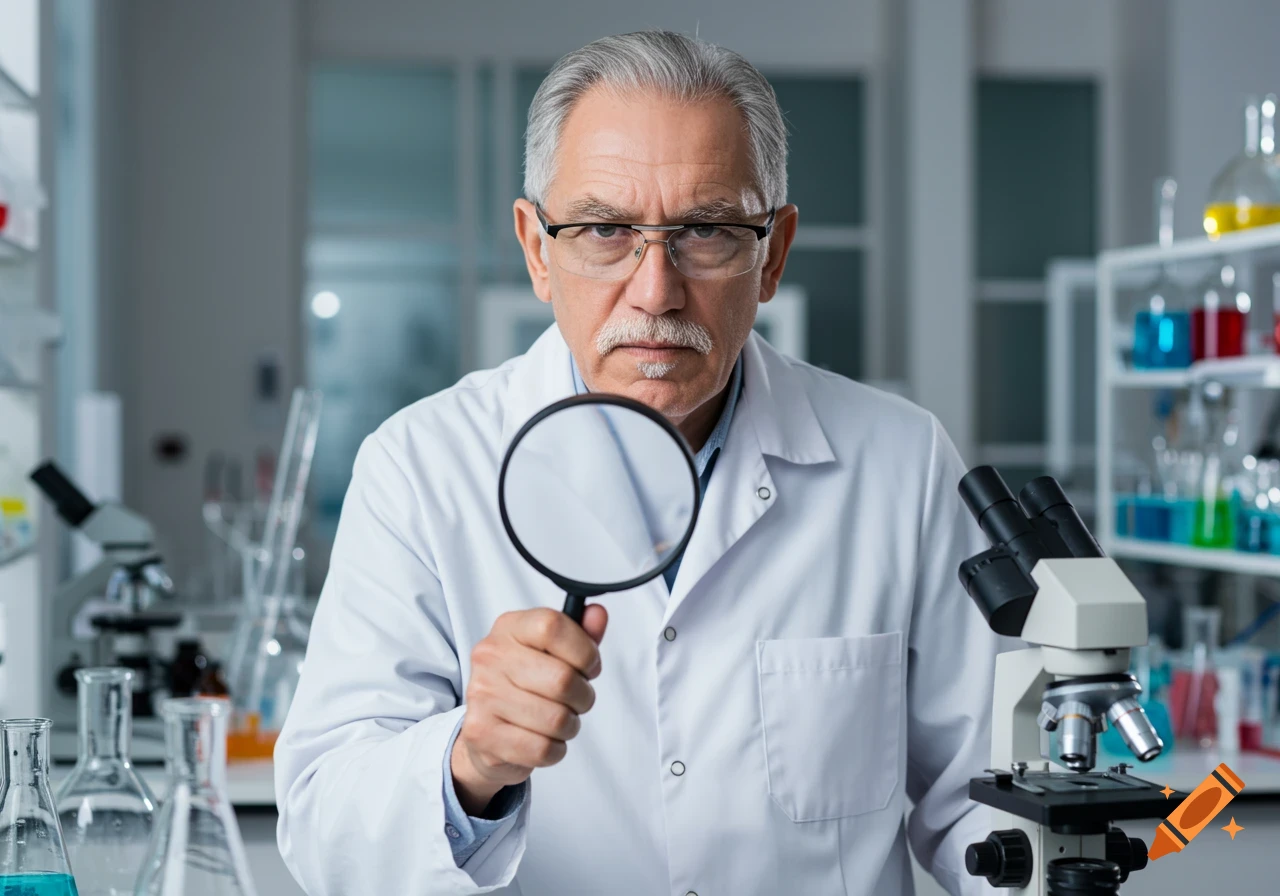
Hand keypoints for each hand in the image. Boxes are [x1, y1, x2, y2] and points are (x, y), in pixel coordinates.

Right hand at [450, 605, 607, 815]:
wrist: (487, 733)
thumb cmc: (526, 686)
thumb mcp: (553, 652)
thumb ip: (580, 633)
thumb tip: (597, 614)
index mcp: (509, 628)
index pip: (552, 626)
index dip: (584, 651)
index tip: (589, 666)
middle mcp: (490, 657)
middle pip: (562, 679)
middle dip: (583, 696)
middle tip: (576, 700)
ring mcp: (482, 695)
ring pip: (556, 719)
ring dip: (569, 726)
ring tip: (559, 720)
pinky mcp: (482, 734)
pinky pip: (542, 748)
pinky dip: (555, 749)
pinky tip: (544, 739)